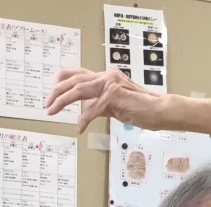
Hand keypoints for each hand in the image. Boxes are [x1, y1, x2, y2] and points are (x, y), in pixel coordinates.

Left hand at [45, 67, 210, 135]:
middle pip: (73, 79)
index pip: (78, 73)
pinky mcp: (116, 95)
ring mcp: (111, 83)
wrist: (164, 111)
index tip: (51, 94)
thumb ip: (101, 106)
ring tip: (52, 111)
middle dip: (56, 92)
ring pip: (79, 89)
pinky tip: (79, 127)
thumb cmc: (145, 111)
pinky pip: (94, 107)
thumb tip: (85, 111)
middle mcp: (107, 76)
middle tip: (46, 106)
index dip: (61, 82)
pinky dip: (84, 118)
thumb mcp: (117, 107)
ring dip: (62, 101)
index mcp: (107, 78)